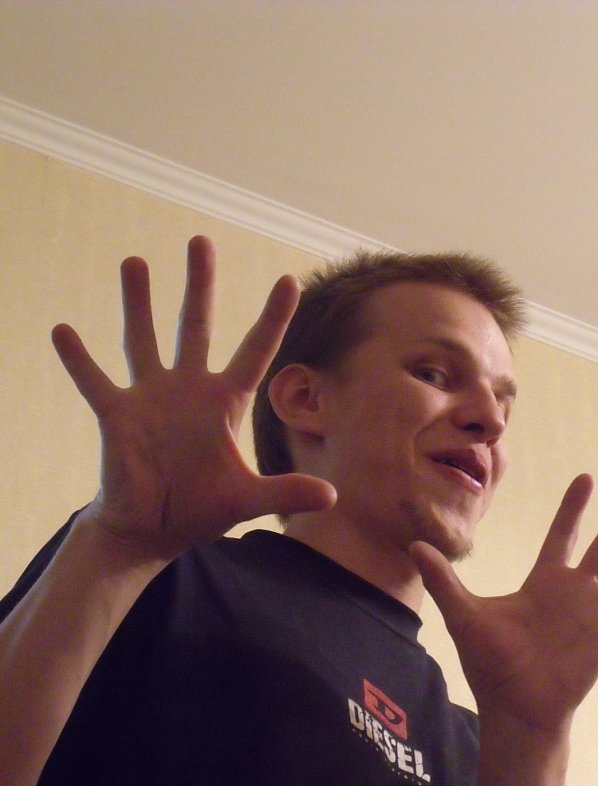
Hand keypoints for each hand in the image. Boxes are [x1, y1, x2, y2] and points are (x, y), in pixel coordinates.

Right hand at [51, 236, 335, 558]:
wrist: (152, 530)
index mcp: (224, 403)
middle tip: (200, 241)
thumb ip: (284, 492)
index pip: (255, 351)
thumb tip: (332, 497)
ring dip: (138, 303)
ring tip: (135, 261)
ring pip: (143, 340)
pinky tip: (63, 330)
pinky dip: (78, 359)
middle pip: (196, 327)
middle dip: (199, 285)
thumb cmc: (199, 509)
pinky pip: (94, 381)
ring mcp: (150, 398)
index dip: (273, 317)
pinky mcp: (116, 415)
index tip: (291, 279)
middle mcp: (188, 390)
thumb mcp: (245, 499)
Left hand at [410, 475, 597, 734]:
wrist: (514, 708)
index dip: (574, 507)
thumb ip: (443, 579)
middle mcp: (575, 593)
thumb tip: (413, 546)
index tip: (587, 478)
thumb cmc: (490, 664)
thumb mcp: (464, 613)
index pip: (562, 534)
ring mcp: (596, 615)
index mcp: (544, 582)